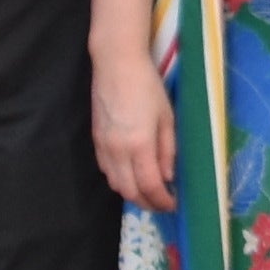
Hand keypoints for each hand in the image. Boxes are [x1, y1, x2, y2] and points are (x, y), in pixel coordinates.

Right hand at [94, 52, 176, 212]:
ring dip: (132, 194)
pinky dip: (119, 180)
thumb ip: (168, 150)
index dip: (162, 201)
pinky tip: (131, 176)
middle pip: (129, 191)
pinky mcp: (95, 140)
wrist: (116, 64)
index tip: (173, 205)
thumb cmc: (147, 86)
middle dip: (147, 203)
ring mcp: (103, 146)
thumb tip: (168, 177)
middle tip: (162, 204)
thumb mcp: (167, 117)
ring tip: (149, 193)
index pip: (149, 185)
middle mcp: (117, 151)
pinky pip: (106, 170)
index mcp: (139, 144)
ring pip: (115, 184)